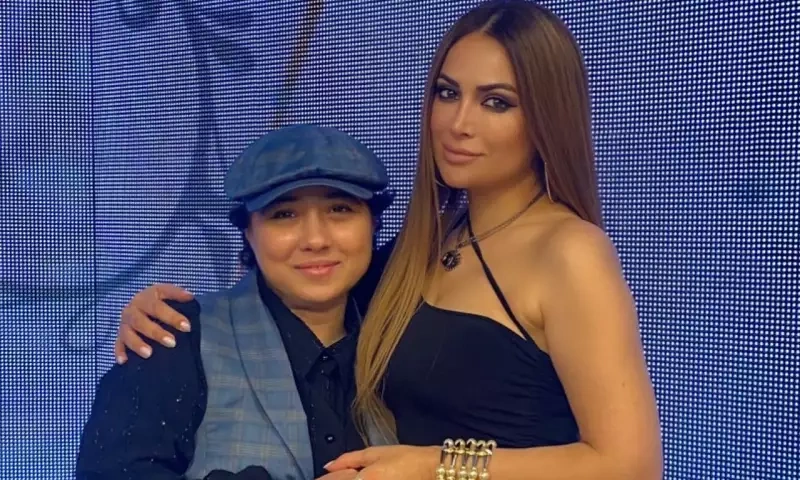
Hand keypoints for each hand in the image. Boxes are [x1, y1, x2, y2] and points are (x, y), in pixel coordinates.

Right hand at [115, 283, 193, 363]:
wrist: (141, 303)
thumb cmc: (162, 301)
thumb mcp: (169, 294)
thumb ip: (178, 295)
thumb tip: (190, 297)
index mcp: (149, 296)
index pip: (159, 306)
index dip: (173, 315)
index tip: (187, 327)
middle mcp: (134, 308)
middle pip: (142, 320)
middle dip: (157, 332)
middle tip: (172, 342)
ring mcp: (125, 322)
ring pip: (128, 333)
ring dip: (138, 344)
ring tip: (149, 354)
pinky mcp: (120, 335)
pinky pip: (118, 344)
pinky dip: (120, 352)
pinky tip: (124, 361)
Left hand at [322, 445, 439, 479]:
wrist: (433, 471)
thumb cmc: (406, 458)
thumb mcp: (377, 453)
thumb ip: (350, 459)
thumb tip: (328, 465)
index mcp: (363, 479)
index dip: (323, 479)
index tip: (320, 477)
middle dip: (335, 479)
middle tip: (343, 475)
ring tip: (358, 474)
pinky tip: (364, 478)